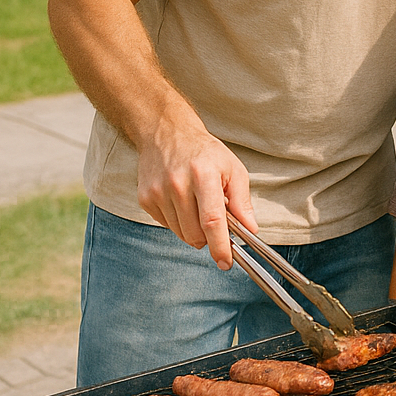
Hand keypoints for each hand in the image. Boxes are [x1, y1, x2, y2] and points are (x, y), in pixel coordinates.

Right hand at [135, 115, 256, 270]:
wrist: (166, 133)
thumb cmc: (205, 152)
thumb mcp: (233, 169)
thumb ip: (242, 201)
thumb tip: (250, 229)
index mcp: (203, 175)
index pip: (212, 221)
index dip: (220, 245)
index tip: (226, 262)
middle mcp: (177, 185)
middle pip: (195, 233)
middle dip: (209, 238)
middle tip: (216, 224)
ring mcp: (157, 193)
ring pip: (180, 233)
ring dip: (194, 230)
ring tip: (199, 206)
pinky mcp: (145, 199)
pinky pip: (166, 225)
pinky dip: (179, 222)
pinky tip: (182, 202)